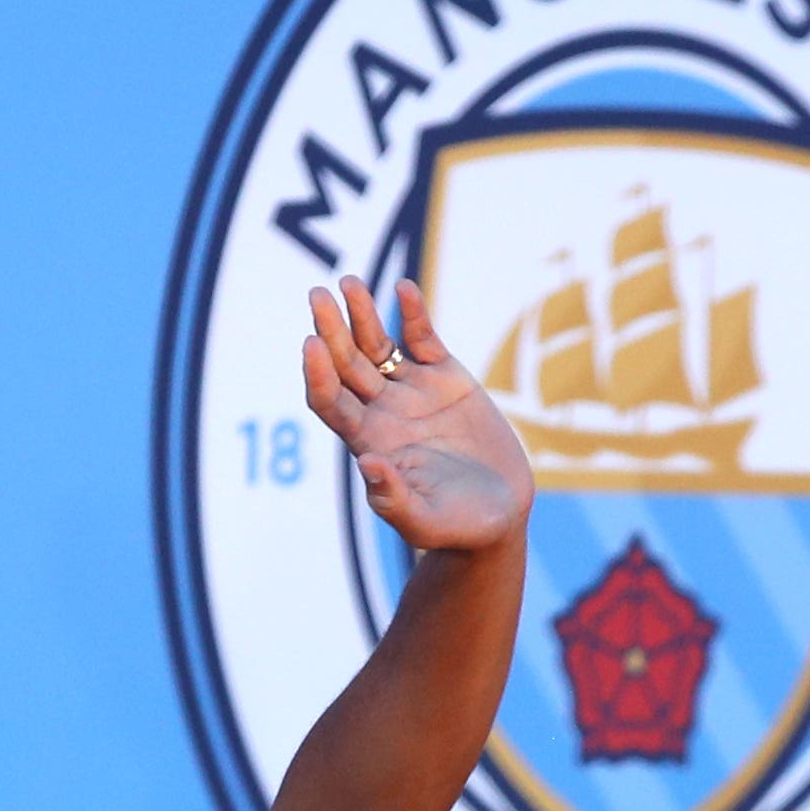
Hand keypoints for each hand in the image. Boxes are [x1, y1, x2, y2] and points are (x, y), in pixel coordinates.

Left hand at [302, 276, 532, 552]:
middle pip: (345, 364)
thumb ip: (393, 499)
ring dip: (361, 315)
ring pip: (376, 346)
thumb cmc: (454, 528)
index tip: (312, 344)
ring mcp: (412, 392)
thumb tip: (367, 464)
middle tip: (316, 295)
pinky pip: (422, 339)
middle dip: (330, 329)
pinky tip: (403, 288)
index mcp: (367, 441)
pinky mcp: (446, 379)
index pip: (330, 400)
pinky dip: (412, 315)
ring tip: (347, 282)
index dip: (318, 374)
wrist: (497, 516)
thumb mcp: (423, 521)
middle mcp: (382, 412)